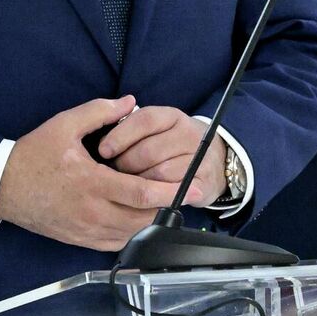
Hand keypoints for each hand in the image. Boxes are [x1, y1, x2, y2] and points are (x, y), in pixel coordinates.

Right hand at [0, 96, 183, 251]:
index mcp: (91, 183)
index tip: (193, 187)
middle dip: (169, 208)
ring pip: (131, 234)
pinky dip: (132, 233)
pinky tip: (140, 219)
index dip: (171, 192)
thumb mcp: (64, 125)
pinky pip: (114, 243)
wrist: (1, 186)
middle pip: (143, 218)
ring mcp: (85, 230)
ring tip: (167, 205)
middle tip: (188, 195)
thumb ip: (100, 111)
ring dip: (152, 222)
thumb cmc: (33, 155)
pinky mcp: (79, 240)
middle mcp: (91, 212)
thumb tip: (130, 103)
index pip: (141, 193)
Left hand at [96, 106, 227, 208]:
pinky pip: (172, 193)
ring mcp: (200, 159)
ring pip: (159, 173)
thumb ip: (130, 127)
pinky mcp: (203, 184)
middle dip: (126, 164)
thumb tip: (103, 136)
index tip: (103, 149)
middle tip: (112, 173)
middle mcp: (189, 135)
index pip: (144, 120)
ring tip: (126, 186)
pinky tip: (143, 198)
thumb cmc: (171, 146)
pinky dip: (155, 197)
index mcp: (173, 117)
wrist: (213, 162)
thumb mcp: (155, 129)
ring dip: (138, 183)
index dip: (120, 135)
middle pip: (149, 150)